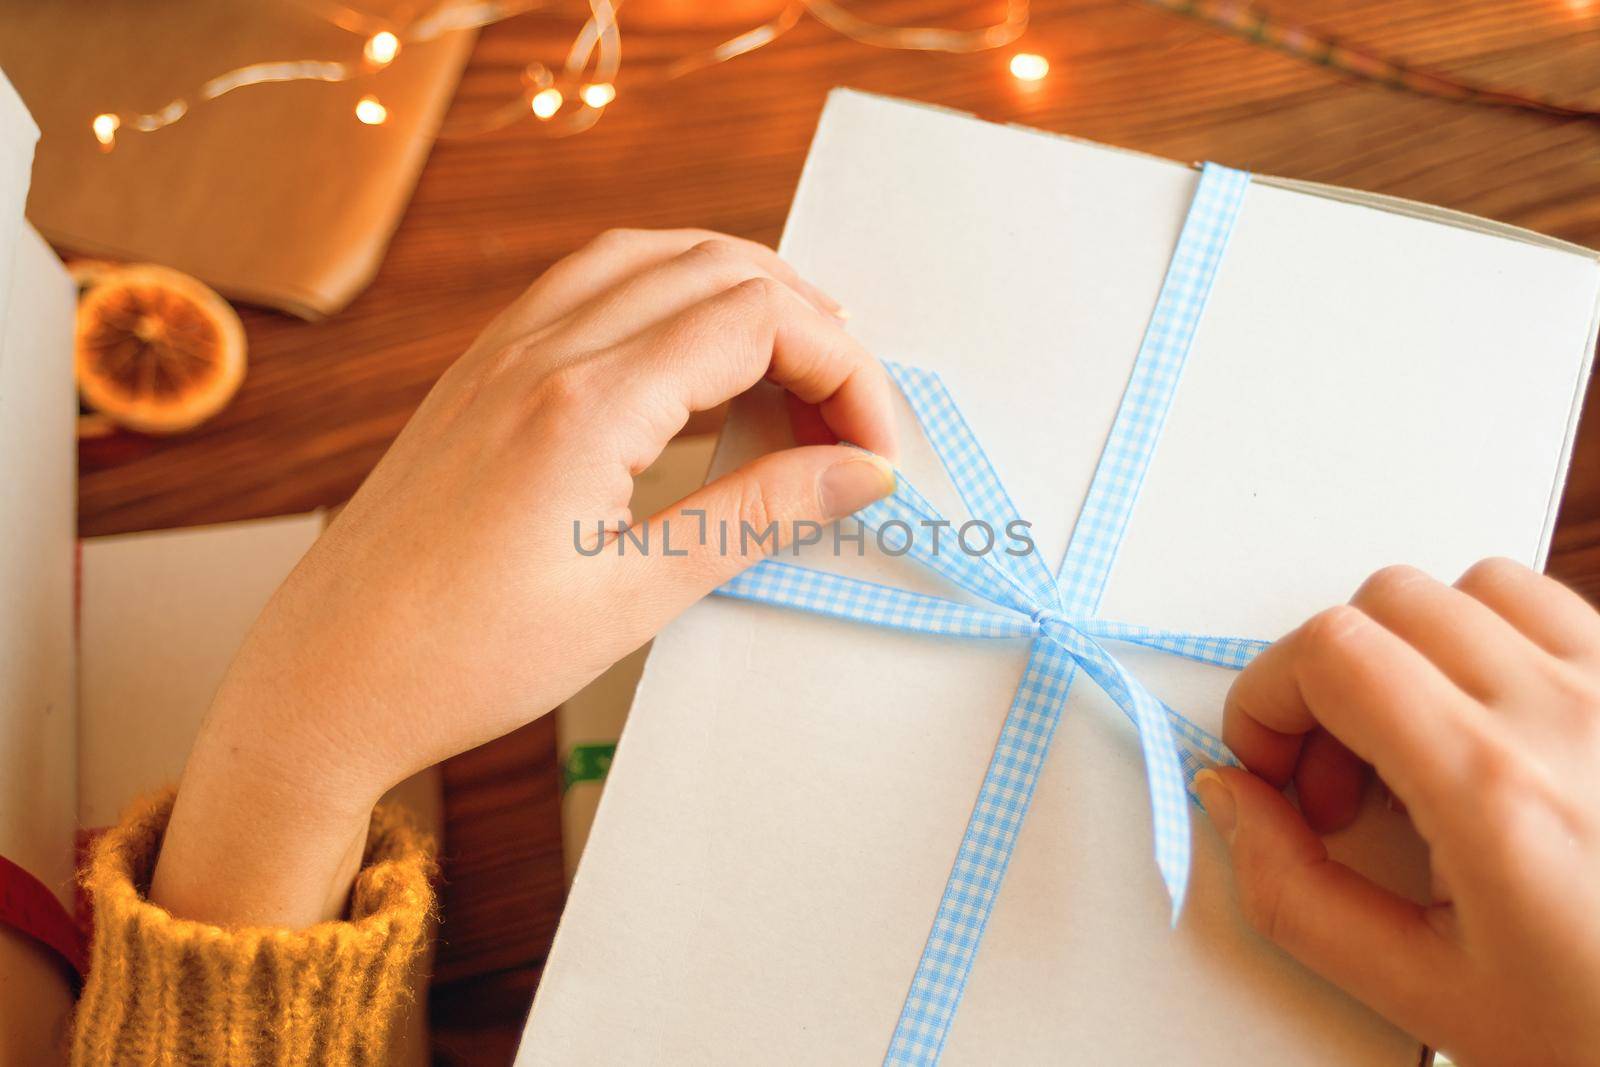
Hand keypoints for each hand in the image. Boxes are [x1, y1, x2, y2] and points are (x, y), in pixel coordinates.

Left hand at [151, 230, 897, 926]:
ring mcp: (502, 353)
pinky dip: (664, 298)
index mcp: (584, 404)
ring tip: (791, 370)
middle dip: (809, 323)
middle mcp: (541, 352)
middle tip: (847, 414)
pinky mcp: (480, 374)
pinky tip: (689, 364)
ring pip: (649, 258)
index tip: (873, 449)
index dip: (844, 372)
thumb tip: (859, 474)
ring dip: (738, 293)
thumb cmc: (461, 659)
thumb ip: (756, 518)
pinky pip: (588, 288)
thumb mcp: (632, 598)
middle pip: (715, 268)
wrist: (326, 680)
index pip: (758, 321)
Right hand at [1193, 560, 1599, 1064]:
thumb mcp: (1423, 993)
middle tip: (1337, 775)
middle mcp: (1570, 717)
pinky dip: (1496, 643)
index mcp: (1498, 792)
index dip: (1267, 697)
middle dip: (1327, 677)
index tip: (1271, 762)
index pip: (1333, 651)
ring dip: (1415, 649)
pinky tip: (1491, 727)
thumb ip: (1293, 893)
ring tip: (1420, 744)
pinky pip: (1554, 607)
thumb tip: (1233, 799)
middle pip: (1389, 602)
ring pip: (1473, 586)